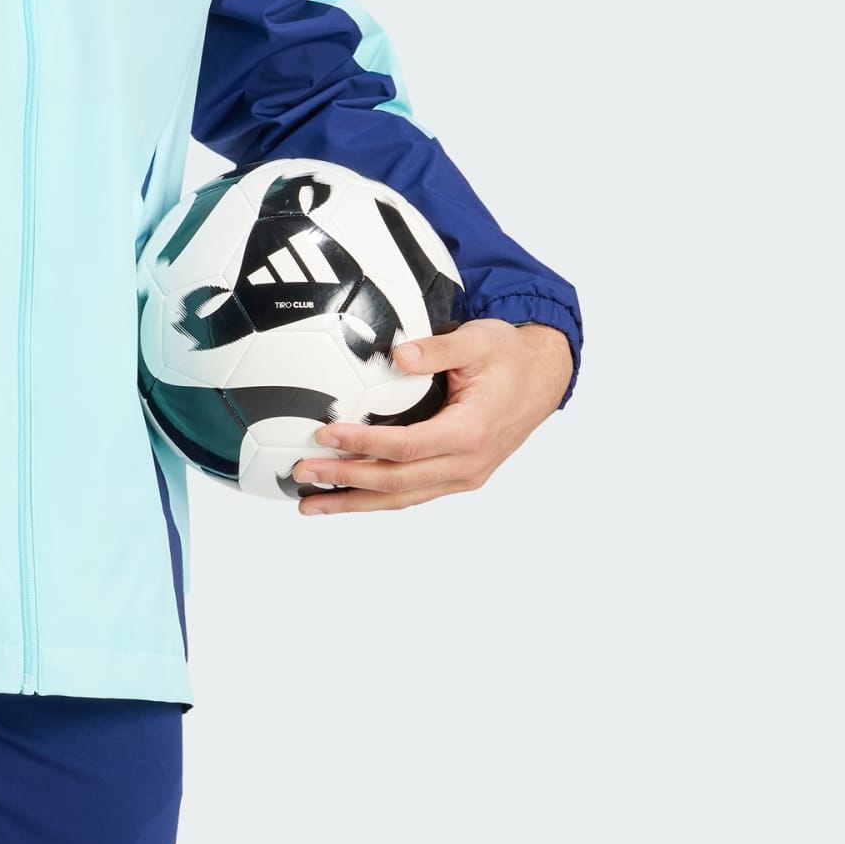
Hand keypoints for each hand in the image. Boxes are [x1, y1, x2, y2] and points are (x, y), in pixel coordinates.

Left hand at [290, 318, 573, 515]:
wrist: (542, 377)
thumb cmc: (508, 356)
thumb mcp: (479, 340)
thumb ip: (438, 349)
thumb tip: (398, 354)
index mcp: (471, 432)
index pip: (407, 447)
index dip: (364, 444)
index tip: (325, 434)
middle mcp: (467, 464)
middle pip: (398, 482)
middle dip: (346, 480)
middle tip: (302, 474)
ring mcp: (463, 475)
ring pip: (403, 497)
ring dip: (354, 501)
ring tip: (310, 503)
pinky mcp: (457, 475)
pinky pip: (412, 492)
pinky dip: (376, 497)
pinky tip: (346, 495)